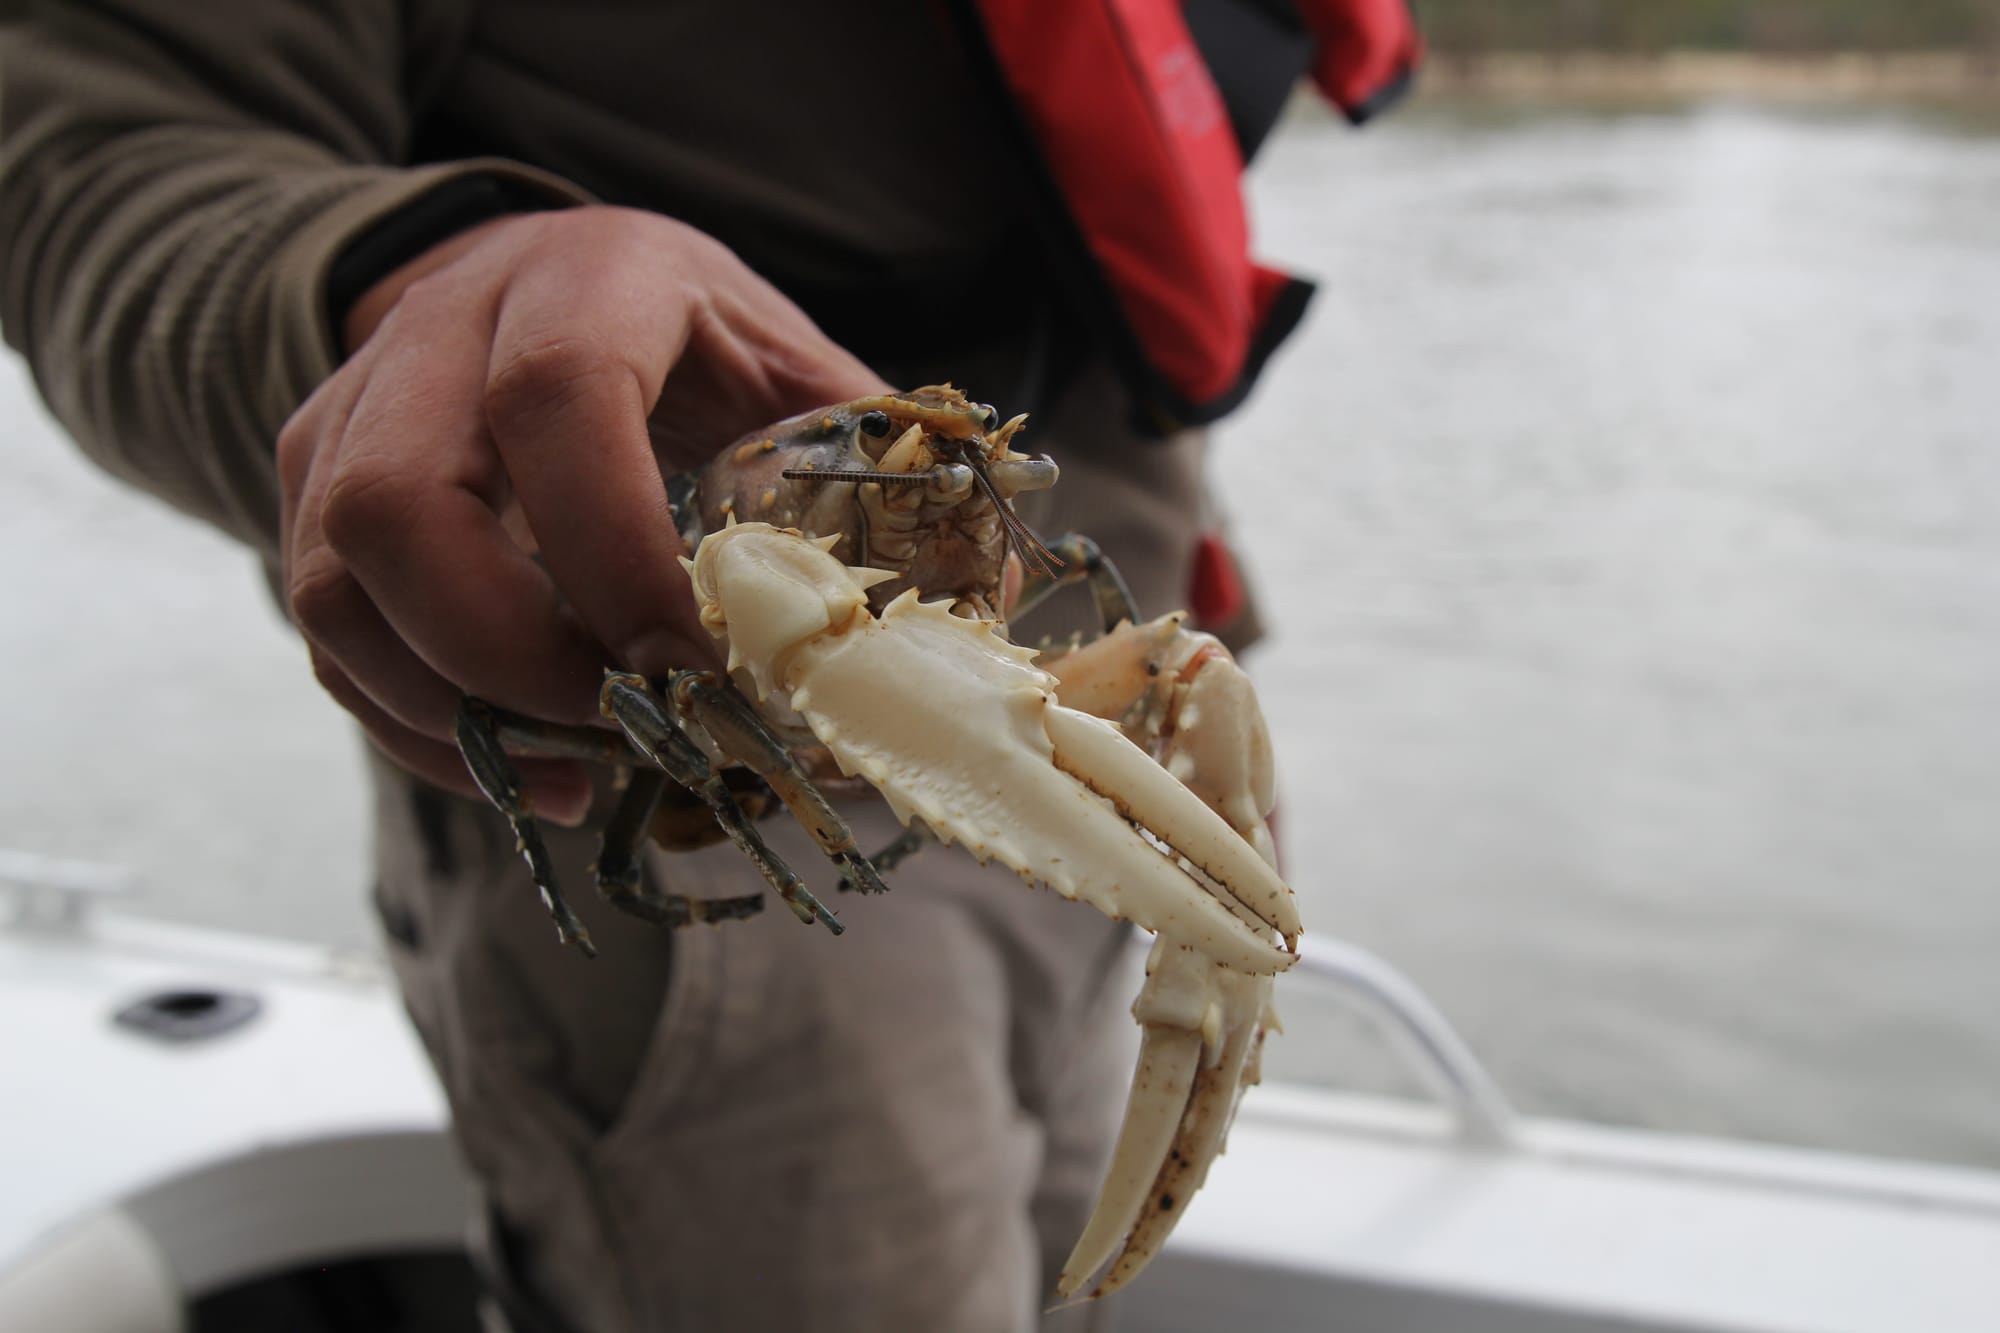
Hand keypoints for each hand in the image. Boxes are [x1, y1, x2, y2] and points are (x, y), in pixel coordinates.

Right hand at [278, 206, 887, 820]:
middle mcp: (442, 333)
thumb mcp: (786, 365)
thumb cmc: (688, 342)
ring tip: (575, 769)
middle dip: (509, 657)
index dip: (614, 550)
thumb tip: (982, 602)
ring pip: (333, 583)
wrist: (531, 285)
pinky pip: (328, 633)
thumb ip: (868, 467)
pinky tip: (527, 763)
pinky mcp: (313, 491)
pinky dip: (418, 726)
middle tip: (620, 728)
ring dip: (450, 710)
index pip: (558, 400)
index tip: (687, 667)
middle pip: (398, 508)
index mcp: (589, 281)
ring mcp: (354, 412)